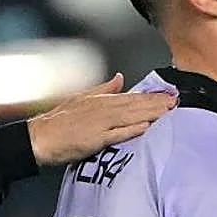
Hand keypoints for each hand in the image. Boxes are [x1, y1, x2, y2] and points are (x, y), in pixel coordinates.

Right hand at [26, 73, 174, 165]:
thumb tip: (119, 78)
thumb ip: (102, 89)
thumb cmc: (57, 123)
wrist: (38, 138)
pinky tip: (146, 127)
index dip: (151, 95)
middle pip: (134, 104)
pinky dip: (131, 130)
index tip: (169, 94)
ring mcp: (98, 123)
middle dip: (157, 103)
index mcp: (99, 100)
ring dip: (151, 113)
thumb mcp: (80, 99)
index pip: (130, 96)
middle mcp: (101, 109)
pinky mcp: (94, 138)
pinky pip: (116, 133)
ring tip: (169, 112)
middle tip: (177, 101)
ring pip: (130, 116)